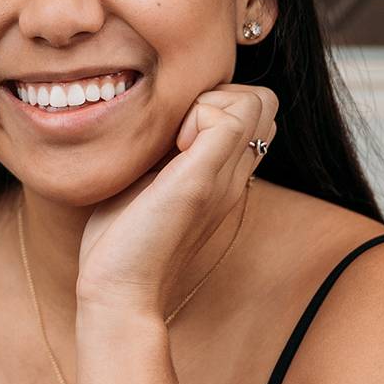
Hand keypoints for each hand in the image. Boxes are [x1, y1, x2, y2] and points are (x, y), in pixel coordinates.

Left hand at [76, 83, 277, 317]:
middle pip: (264, 102)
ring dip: (212, 102)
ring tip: (175, 139)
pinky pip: (231, 116)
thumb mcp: (147, 183)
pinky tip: (171, 148)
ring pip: (258, 100)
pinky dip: (198, 114)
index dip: (217, 103)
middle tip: (177, 129)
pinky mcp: (205, 179)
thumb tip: (155, 120)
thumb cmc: (121, 240)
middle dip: (221, 95)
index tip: (175, 131)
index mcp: (223, 176)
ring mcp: (225, 177)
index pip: (254, 115)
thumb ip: (162, 152)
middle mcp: (234, 175)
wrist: (119, 289)